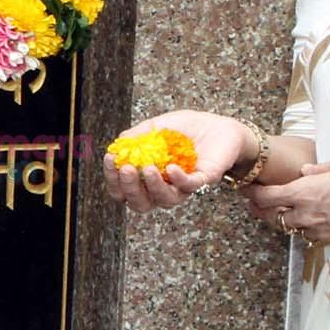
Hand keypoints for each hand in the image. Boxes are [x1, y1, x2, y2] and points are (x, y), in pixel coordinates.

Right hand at [103, 111, 249, 212]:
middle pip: (140, 203)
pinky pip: (190, 187)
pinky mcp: (203, 180)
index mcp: (148, 175)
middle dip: (129, 188)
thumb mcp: (158, 126)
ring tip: (148, 169)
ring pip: (165, 201)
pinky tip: (171, 168)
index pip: (125, 188)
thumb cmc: (188, 129)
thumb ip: (138, 135)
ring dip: (153, 187)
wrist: (220, 127)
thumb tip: (119, 143)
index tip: (109, 160)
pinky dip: (179, 179)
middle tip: (126, 169)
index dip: (113, 179)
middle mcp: (164, 186)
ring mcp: (183, 187)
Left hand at [244, 158, 329, 245]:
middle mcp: (306, 213)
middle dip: (261, 210)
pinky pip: (309, 237)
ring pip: (290, 228)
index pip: (267, 197)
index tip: (247, 190)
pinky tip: (307, 222)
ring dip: (283, 220)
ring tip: (280, 212)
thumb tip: (305, 172)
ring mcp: (317, 229)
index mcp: (304, 191)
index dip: (252, 194)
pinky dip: (303, 230)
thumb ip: (317, 170)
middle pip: (273, 216)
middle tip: (255, 203)